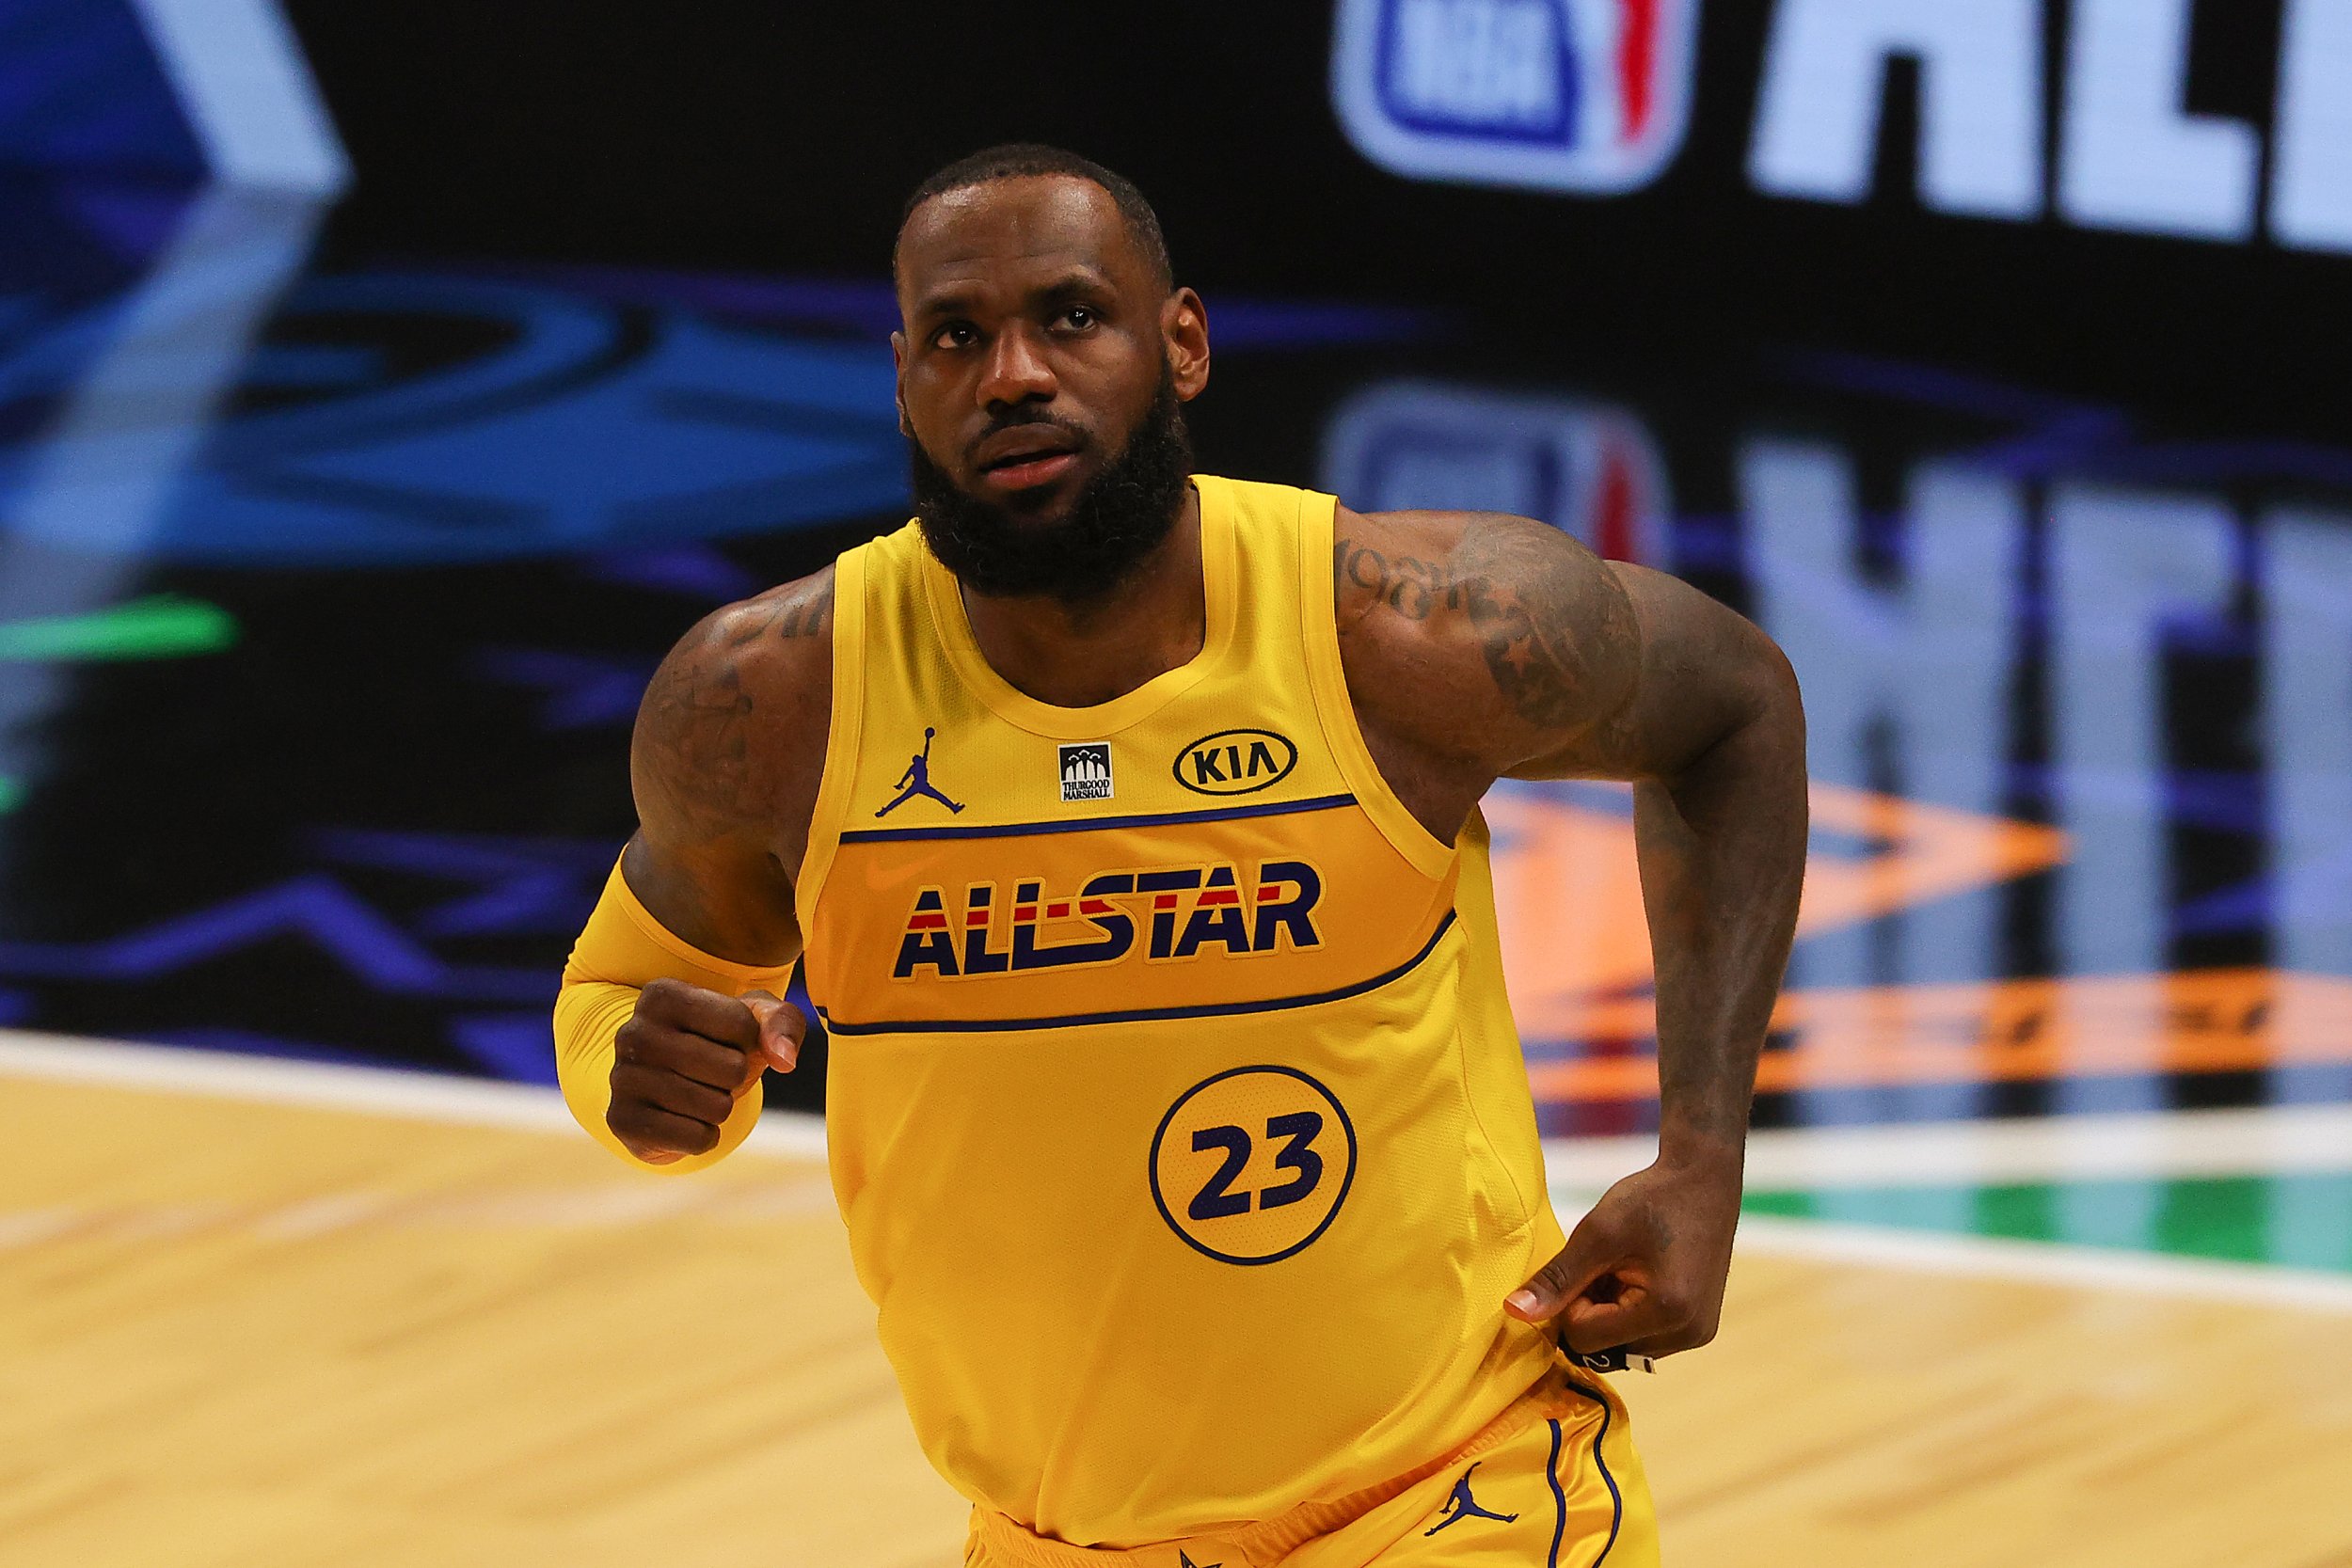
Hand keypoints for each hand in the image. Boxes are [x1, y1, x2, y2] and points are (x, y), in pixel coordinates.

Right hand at [607, 978, 807, 1163]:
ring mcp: (622, 1078)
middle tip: (713, 1073)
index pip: (742, 1025)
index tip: (725, 1040)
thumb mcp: (752, 1019)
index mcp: (662, 994)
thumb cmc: (715, 1044)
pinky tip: (684, 1120)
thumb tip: (785, 1059)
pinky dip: (705, 1136)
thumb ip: (781, 1022)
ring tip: (698, 1093)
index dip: (749, 1041)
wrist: (664, 1089)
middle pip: (733, 1068)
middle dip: (737, 1077)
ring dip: (721, 1107)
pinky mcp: (622, 1121)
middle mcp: (634, 1032)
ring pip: (718, 1107)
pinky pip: (697, 1139)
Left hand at [1504, 1157, 1741, 1357]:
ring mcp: (1697, 1335)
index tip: (1587, 1266)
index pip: (1585, 1339)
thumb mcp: (1597, 1233)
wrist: (1704, 1181)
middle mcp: (1687, 1335)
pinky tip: (1640, 1278)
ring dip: (1611, 1316)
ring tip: (1625, 1270)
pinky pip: (1645, 1340)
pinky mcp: (1699, 1330)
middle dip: (1592, 1312)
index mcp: (1666, 1312)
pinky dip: (1631, 1316)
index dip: (1572, 1303)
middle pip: (1604, 1350)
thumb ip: (1557, 1278)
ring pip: (1623, 1348)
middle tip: (1607, 1267)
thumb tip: (1513, 1312)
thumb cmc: (1650, 1198)